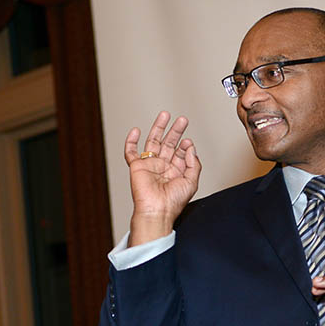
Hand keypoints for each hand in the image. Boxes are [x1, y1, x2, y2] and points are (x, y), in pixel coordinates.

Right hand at [125, 111, 201, 245]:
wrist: (157, 210)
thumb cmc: (173, 202)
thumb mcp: (192, 182)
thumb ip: (193, 164)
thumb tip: (190, 147)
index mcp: (176, 171)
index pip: (180, 153)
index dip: (185, 145)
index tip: (188, 141)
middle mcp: (163, 167)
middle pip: (169, 143)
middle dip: (175, 131)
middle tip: (182, 120)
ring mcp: (150, 165)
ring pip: (153, 142)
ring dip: (158, 128)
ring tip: (165, 115)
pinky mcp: (137, 166)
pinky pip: (131, 152)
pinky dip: (131, 141)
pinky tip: (136, 131)